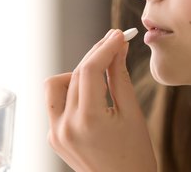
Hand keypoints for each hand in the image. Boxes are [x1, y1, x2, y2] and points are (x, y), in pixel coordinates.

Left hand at [44, 29, 156, 171]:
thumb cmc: (136, 155)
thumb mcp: (132, 113)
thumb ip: (120, 77)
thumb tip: (118, 49)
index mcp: (88, 121)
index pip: (89, 70)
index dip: (104, 48)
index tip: (117, 35)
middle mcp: (65, 127)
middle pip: (75, 74)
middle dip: (96, 56)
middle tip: (115, 45)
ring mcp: (56, 133)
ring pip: (58, 85)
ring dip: (78, 73)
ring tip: (100, 74)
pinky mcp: (54, 137)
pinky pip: (57, 103)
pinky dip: (72, 92)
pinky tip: (91, 94)